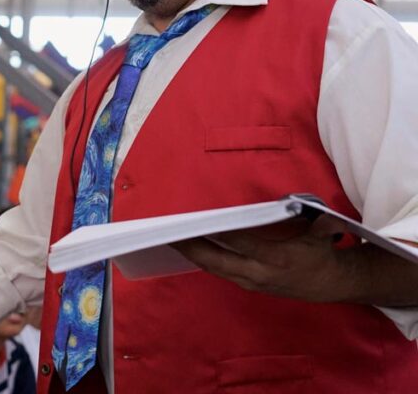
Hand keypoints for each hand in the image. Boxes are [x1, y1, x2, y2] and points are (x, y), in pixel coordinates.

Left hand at [171, 215, 358, 302]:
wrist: (330, 284)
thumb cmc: (321, 253)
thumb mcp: (322, 235)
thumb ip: (321, 225)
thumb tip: (318, 214)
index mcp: (276, 257)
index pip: (241, 244)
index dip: (218, 234)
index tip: (197, 223)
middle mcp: (259, 273)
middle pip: (218, 261)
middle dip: (193, 248)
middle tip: (170, 235)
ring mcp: (251, 282)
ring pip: (216, 269)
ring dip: (194, 255)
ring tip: (173, 240)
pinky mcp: (248, 285)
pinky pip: (221, 272)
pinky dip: (204, 261)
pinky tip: (190, 249)